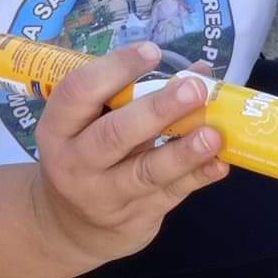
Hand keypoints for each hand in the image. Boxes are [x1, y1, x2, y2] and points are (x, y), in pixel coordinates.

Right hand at [30, 43, 227, 268]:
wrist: (70, 226)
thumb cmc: (86, 154)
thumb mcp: (89, 124)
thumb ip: (133, 97)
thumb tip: (197, 71)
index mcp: (58, 128)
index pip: (79, 92)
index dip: (115, 68)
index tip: (152, 51)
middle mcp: (75, 163)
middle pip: (115, 134)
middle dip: (157, 109)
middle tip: (193, 89)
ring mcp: (105, 196)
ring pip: (146, 171)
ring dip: (183, 151)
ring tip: (214, 133)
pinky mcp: (135, 217)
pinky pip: (170, 194)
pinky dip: (197, 176)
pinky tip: (219, 162)